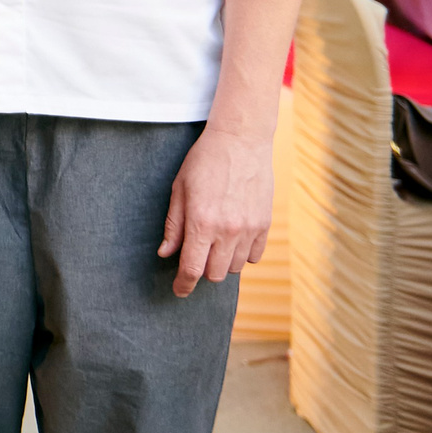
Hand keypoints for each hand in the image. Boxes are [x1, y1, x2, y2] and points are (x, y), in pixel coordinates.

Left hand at [158, 125, 273, 296]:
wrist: (241, 140)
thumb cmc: (204, 161)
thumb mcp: (179, 189)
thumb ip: (174, 225)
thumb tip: (165, 253)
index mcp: (201, 222)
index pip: (192, 269)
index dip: (183, 285)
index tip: (179, 291)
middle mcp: (227, 230)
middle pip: (215, 274)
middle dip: (202, 271)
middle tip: (195, 256)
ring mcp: (249, 229)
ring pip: (235, 268)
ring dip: (222, 262)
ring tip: (214, 243)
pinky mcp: (265, 224)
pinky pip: (255, 256)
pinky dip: (243, 254)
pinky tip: (233, 239)